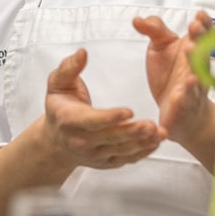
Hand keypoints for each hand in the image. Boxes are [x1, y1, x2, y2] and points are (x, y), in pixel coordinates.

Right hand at [44, 48, 163, 168]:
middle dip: (132, 132)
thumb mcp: (58, 84)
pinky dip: (141, 153)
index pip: (91, 121)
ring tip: (159, 133)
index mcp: (70, 121)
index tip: (128, 111)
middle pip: (110, 138)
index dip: (110, 117)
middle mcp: (81, 141)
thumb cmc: (60, 108)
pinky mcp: (105, 162)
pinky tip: (155, 142)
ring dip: (141, 143)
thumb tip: (82, 53)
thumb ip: (69, 68)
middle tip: (151, 125)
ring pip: (120, 150)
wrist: (54, 140)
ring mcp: (94, 154)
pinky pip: (125, 159)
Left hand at [133, 12, 214, 144]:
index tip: (199, 14)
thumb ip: (154, 31)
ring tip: (191, 49)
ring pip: (198, 73)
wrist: (180, 113)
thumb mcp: (161, 48)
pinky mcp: (185, 105)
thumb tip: (138, 19)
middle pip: (202, 50)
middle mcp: (197, 67)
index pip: (202, 35)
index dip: (203, 24)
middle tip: (194, 27)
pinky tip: (186, 86)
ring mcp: (194, 86)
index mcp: (193, 50)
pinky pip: (188, 99)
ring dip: (195, 61)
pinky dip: (188, 93)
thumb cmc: (172, 78)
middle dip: (200, 37)